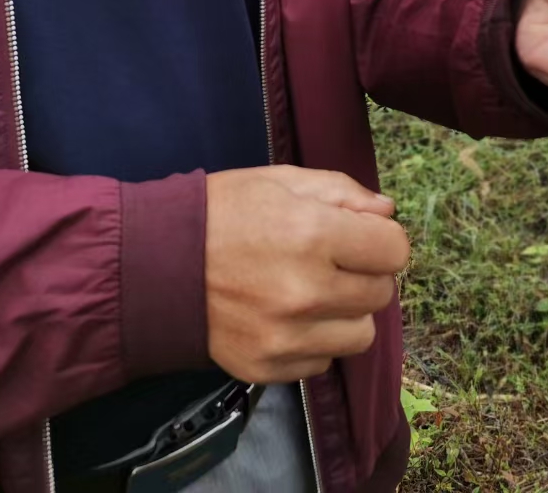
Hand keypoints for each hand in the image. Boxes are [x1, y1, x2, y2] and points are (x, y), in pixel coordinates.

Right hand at [204, 165, 409, 382]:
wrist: (153, 264)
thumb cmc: (221, 212)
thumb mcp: (281, 181)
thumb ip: (342, 192)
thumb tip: (387, 212)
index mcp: (313, 235)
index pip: (394, 250)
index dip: (381, 239)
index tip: (359, 236)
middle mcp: (305, 292)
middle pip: (381, 293)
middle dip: (363, 274)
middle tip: (330, 262)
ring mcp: (286, 336)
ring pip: (361, 335)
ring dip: (345, 314)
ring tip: (312, 294)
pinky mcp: (267, 367)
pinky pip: (323, 362)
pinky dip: (313, 342)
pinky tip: (286, 318)